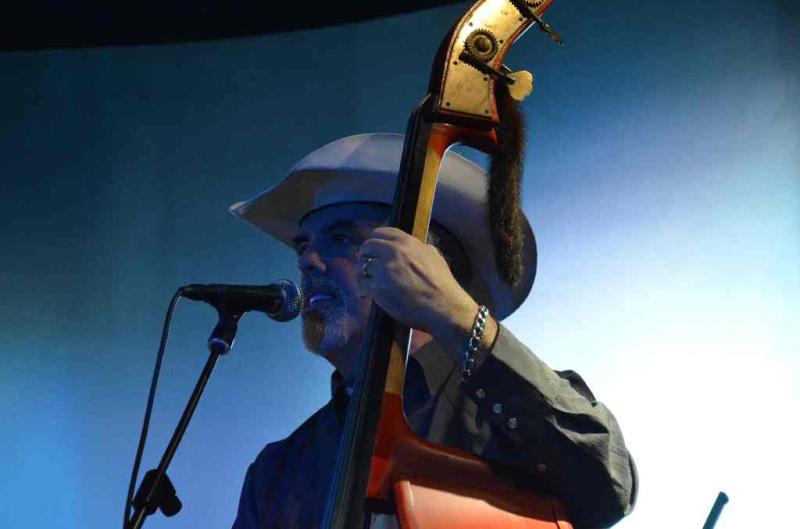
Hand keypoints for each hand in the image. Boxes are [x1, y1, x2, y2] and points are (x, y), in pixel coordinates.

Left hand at [357, 227, 483, 351]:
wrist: (442, 306)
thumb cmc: (442, 283)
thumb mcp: (434, 256)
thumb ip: (418, 248)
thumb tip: (410, 248)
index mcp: (406, 243)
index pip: (381, 232)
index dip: (375, 239)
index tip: (373, 247)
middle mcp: (393, 253)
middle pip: (367, 247)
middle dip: (365, 255)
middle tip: (366, 264)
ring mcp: (383, 271)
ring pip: (363, 267)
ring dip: (364, 274)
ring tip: (369, 281)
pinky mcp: (378, 289)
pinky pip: (362, 285)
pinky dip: (364, 289)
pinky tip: (368, 294)